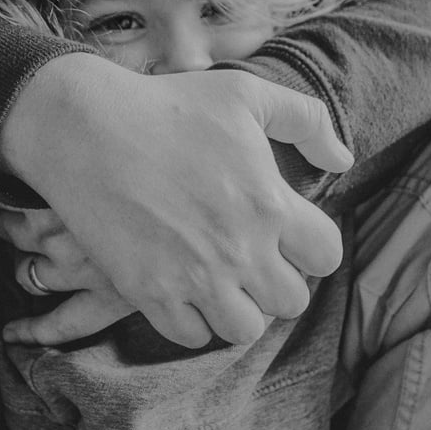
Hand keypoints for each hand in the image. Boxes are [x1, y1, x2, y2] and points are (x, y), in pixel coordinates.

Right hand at [0, 53, 351, 347]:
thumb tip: (343, 159)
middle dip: (276, 278)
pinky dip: (193, 317)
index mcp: (269, 203)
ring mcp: (193, 277)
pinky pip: (192, 336)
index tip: (285, 229)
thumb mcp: (245, 93)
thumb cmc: (169, 104)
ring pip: (245, 328)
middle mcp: (239, 249)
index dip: (310, 243)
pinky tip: (182, 281)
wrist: (86, 126)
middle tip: (249, 252)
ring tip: (220, 274)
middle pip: (291, 301)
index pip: (326, 255)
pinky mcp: (149, 293)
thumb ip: (306, 120)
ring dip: (239, 305)